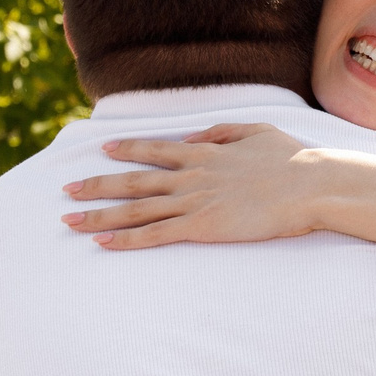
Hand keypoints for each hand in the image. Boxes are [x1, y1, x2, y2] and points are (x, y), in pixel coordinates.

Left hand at [60, 123, 327, 249]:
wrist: (310, 185)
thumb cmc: (293, 160)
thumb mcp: (256, 132)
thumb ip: (222, 132)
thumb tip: (196, 135)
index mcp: (203, 152)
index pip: (155, 150)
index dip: (126, 150)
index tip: (103, 150)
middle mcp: (190, 175)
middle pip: (132, 181)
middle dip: (96, 186)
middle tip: (65, 190)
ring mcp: (192, 202)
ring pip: (134, 210)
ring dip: (99, 216)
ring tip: (69, 220)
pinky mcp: (201, 227)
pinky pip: (154, 235)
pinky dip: (125, 240)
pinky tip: (102, 244)